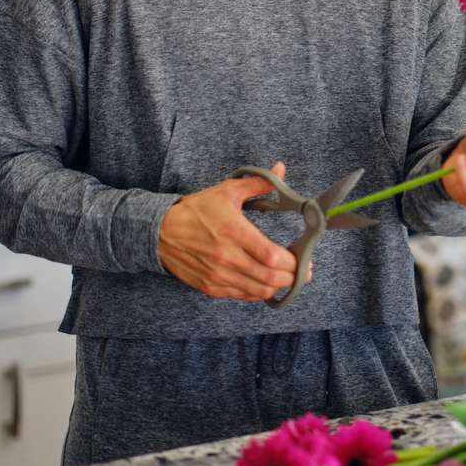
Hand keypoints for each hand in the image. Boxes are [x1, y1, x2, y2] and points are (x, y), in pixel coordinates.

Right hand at [158, 160, 307, 299]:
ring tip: (290, 278)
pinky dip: (260, 293)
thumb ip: (258, 182)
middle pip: (270, 277)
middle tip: (304, 271)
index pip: (271, 255)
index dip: (293, 261)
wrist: (160, 232)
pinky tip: (268, 284)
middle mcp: (226, 257)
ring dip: (279, 286)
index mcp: (233, 231)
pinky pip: (243, 296)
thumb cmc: (196, 210)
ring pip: (259, 290)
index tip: (305, 258)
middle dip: (293, 277)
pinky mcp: (211, 287)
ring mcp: (218, 275)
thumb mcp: (226, 191)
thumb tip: (281, 168)